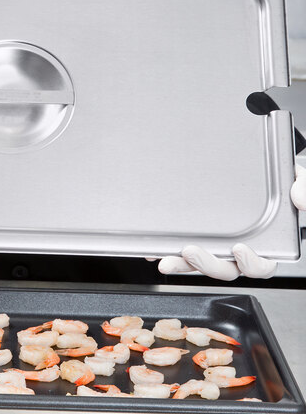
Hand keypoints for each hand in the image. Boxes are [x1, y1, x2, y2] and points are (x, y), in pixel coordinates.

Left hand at [154, 164, 305, 280]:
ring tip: (165, 259)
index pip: (261, 267)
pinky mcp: (198, 237)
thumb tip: (300, 197)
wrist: (261, 172)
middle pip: (224, 268)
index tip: (240, 250)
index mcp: (267, 248)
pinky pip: (181, 249)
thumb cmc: (283, 186)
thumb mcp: (300, 184)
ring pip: (198, 263)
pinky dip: (167, 250)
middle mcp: (239, 253)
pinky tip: (152, 249)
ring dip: (181, 263)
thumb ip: (304, 191)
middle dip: (206, 264)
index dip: (251, 263)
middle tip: (191, 251)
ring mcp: (217, 247)